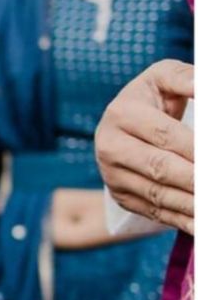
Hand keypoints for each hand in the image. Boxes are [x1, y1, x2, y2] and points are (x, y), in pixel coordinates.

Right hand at [95, 59, 193, 233]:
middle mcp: (109, 146)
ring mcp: (112, 175)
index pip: (166, 135)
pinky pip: (154, 212)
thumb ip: (188, 79)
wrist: (122, 124)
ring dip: (193, 205)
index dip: (196, 148)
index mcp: (121, 113)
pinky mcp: (120, 196)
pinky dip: (183, 221)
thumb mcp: (165, 77)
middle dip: (195, 180)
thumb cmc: (154, 98)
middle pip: (161, 168)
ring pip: (158, 195)